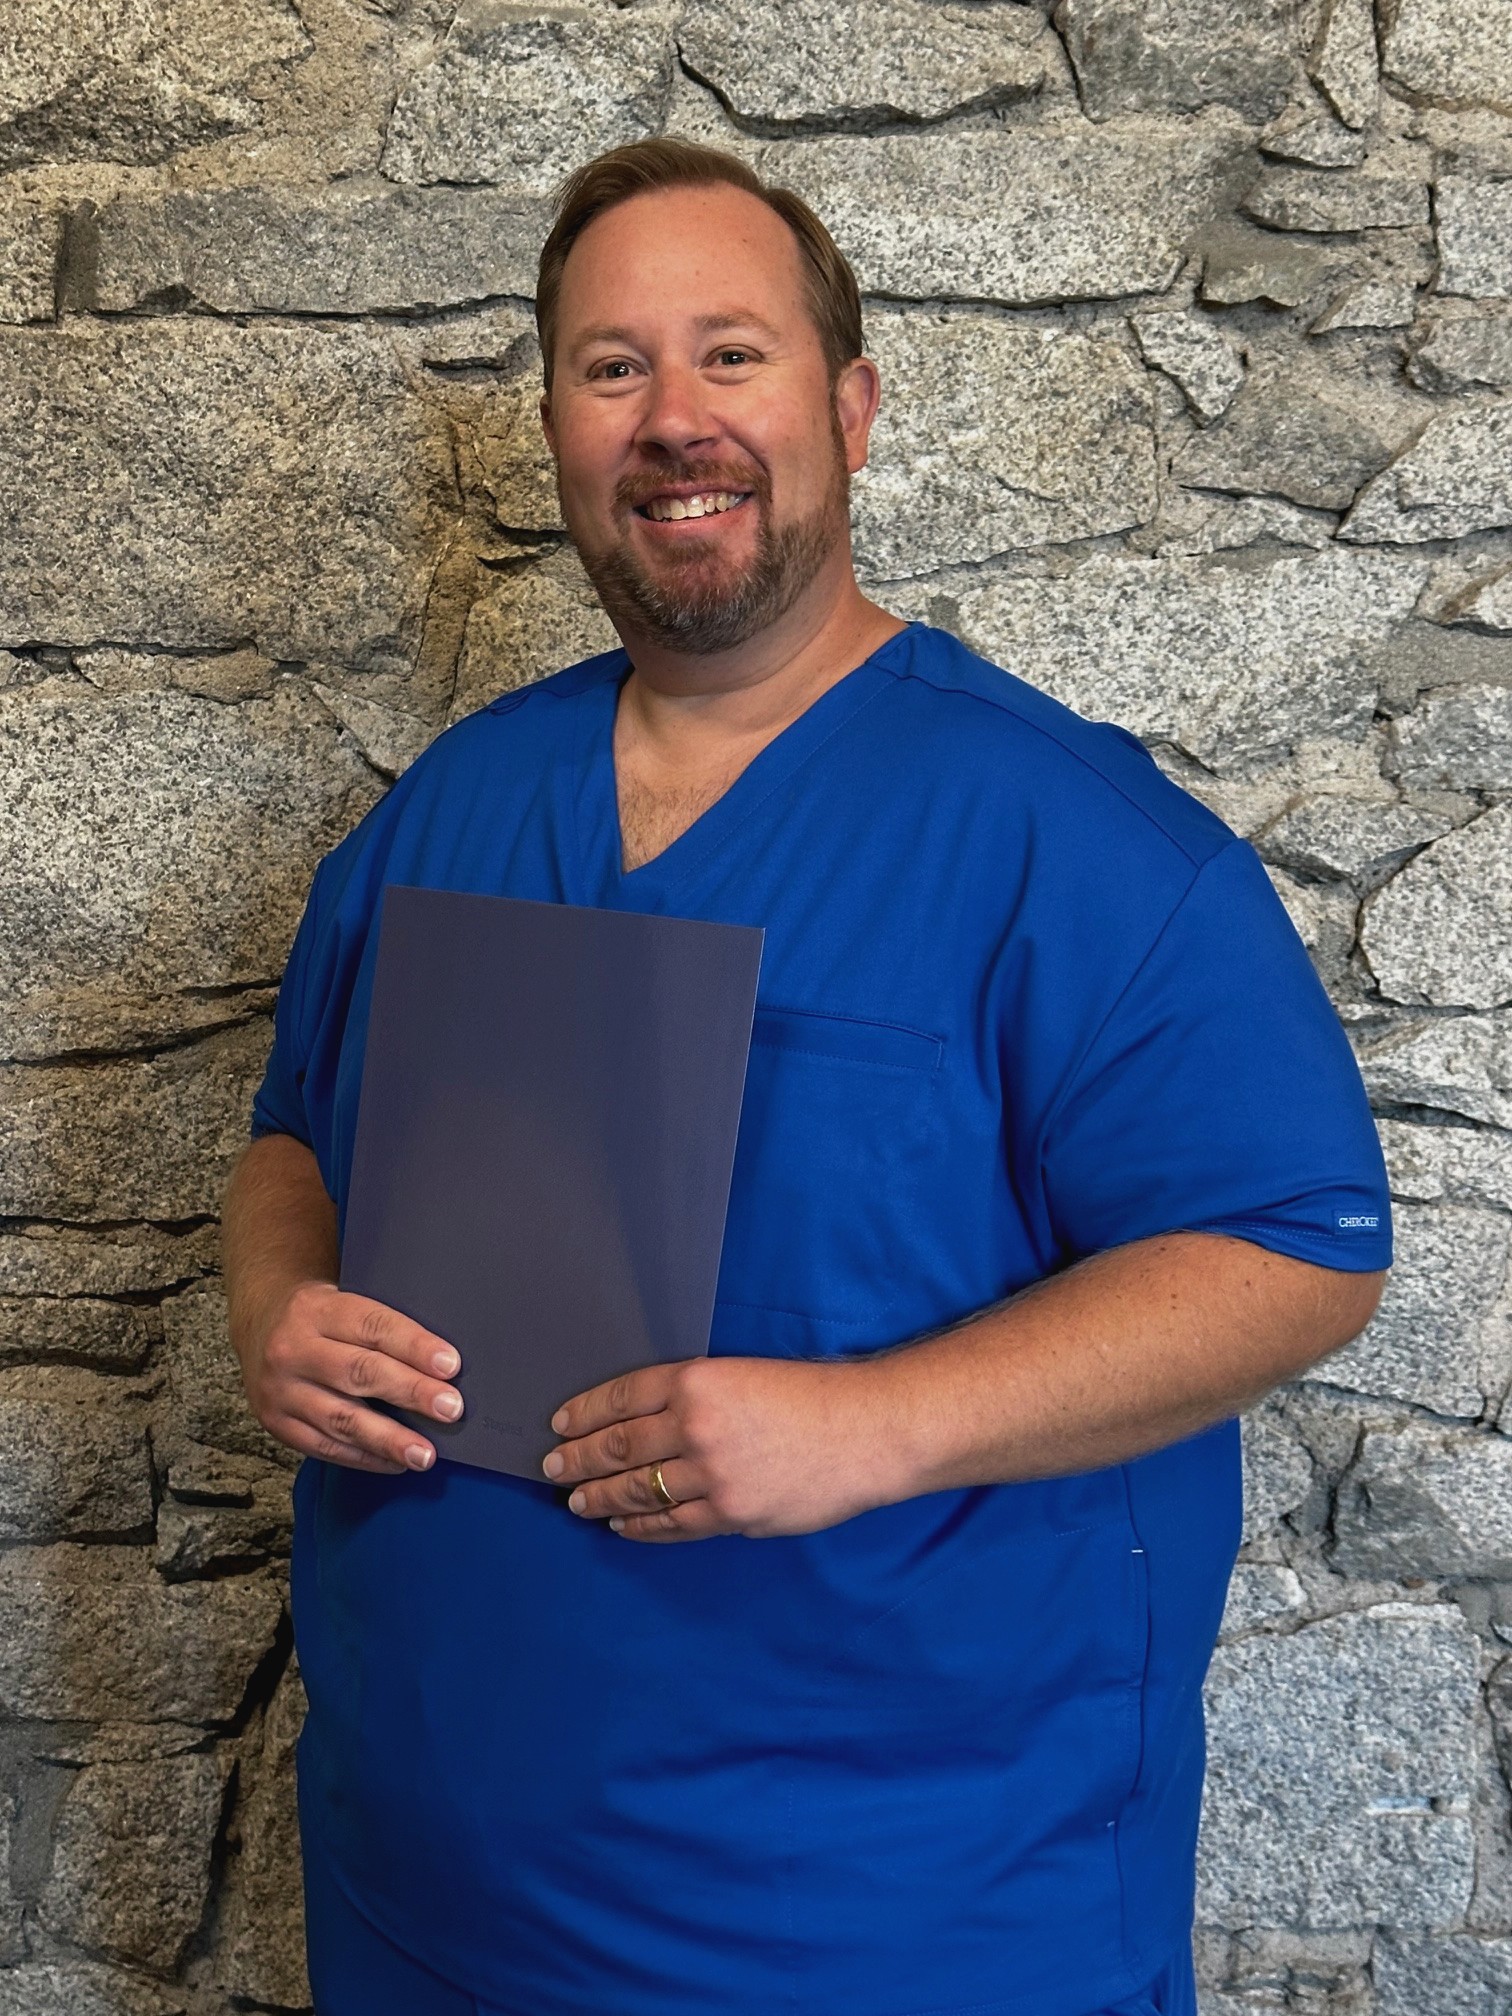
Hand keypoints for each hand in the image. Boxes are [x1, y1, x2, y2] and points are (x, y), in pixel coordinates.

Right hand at [239, 1279, 464, 1474]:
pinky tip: (394, 1462)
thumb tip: (443, 1362)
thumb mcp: (343, 1300)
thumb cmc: (321, 1316)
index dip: (414, 1346)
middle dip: (410, 1392)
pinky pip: (324, 1446)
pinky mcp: (276, 1423)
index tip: (450, 1366)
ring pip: (341, 1418)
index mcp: (316, 1309)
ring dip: (388, 1439)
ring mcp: (281, 1390)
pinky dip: (364, 1457)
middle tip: (450, 1409)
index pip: (373, 1326)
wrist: (259, 1325)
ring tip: (424, 1453)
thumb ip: (382, 1326)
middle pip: (358, 1373)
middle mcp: (293, 1349)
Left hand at [541, 1354, 901, 1540]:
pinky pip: (674, 1525)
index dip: (584, 1413)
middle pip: (619, 1446)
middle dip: (578, 1459)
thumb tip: (640, 1422)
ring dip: (601, 1497)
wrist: (867, 1431)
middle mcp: (698, 1426)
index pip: (622, 1398)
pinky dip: (642, 1527)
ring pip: (639, 1490)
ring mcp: (714, 1476)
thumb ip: (694, 1395)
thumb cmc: (812, 1395)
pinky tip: (622, 1526)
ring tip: (576, 1501)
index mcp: (699, 1381)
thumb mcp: (744, 1374)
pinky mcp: (733, 1514)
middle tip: (552, 1467)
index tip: (560, 1424)